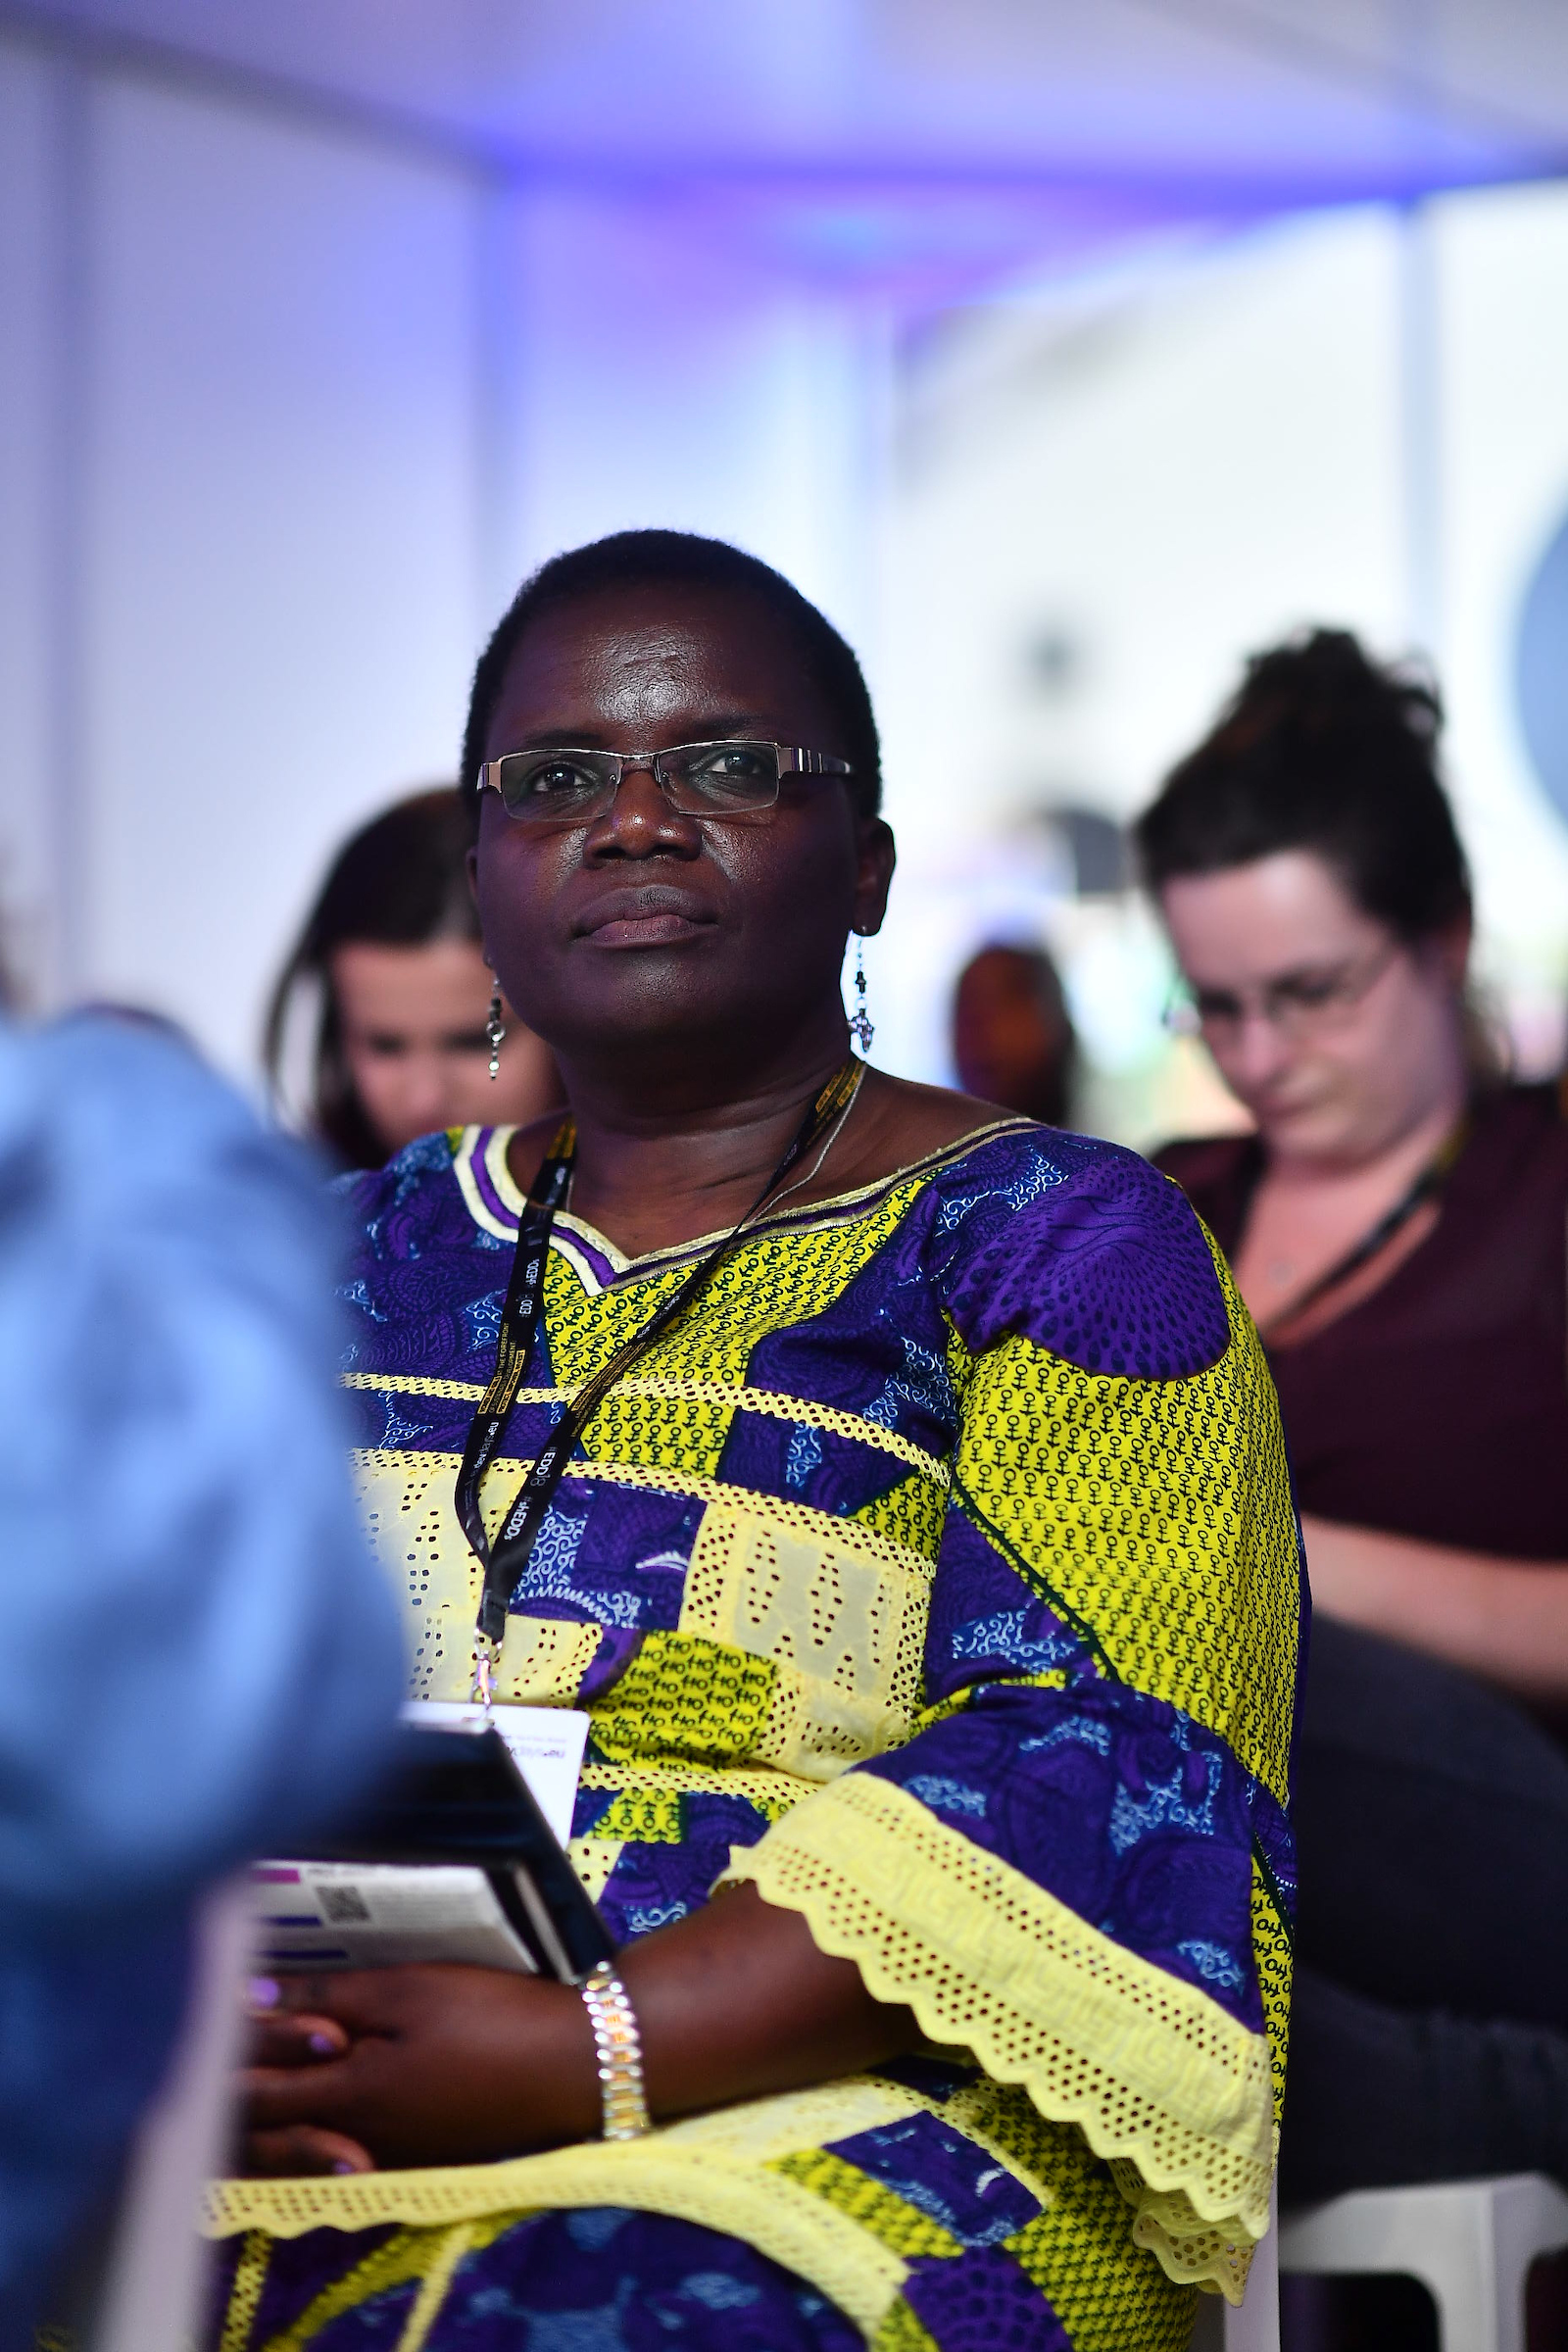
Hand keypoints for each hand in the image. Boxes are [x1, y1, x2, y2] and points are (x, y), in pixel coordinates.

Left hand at [239, 1965, 596, 2174]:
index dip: (218, 2057)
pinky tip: (322, 2093)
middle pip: (266, 2137)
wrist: (573, 2068)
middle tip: (216, 2048)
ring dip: (272, 2113)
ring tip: (261, 2068)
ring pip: (300, 2146)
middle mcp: (354, 2140)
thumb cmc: (490, 2017)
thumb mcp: (408, 1989)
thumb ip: (325, 1997)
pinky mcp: (416, 2155)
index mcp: (347, 2097)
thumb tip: (248, 1999)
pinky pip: (339, 2150)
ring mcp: (386, 2155)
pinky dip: (313, 2125)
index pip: (252, 2092)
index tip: (204, 2014)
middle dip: (233, 2096)